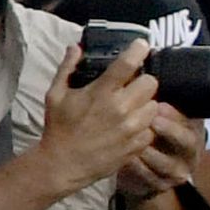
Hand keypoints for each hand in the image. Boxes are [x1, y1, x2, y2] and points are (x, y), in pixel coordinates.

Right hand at [36, 38, 159, 194]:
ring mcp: (131, 128)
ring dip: (145, 103)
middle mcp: (121, 108)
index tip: (142, 46)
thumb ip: (67, 68)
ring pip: (154, 105)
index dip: (139, 50)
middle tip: (132, 86)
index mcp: (101, 92)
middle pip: (151, 83)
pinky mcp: (137, 145)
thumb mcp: (55, 94)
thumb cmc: (59, 127)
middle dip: (143, 81)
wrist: (63, 163)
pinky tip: (130, 126)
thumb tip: (75, 47)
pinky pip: (152, 128)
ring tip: (131, 107)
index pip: (128, 64)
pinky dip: (144, 126)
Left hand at [116, 104, 205, 199]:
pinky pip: (152, 179)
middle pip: (188, 141)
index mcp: (190, 126)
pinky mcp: (163, 185)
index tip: (160, 105)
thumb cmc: (149, 132)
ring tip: (134, 144)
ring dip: (151, 153)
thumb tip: (144, 71)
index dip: (177, 113)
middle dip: (170, 131)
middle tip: (152, 121)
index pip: (191, 118)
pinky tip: (126, 160)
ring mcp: (178, 169)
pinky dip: (138, 170)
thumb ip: (154, 99)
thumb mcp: (158, 114)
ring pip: (168, 163)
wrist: (146, 167)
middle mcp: (190, 148)